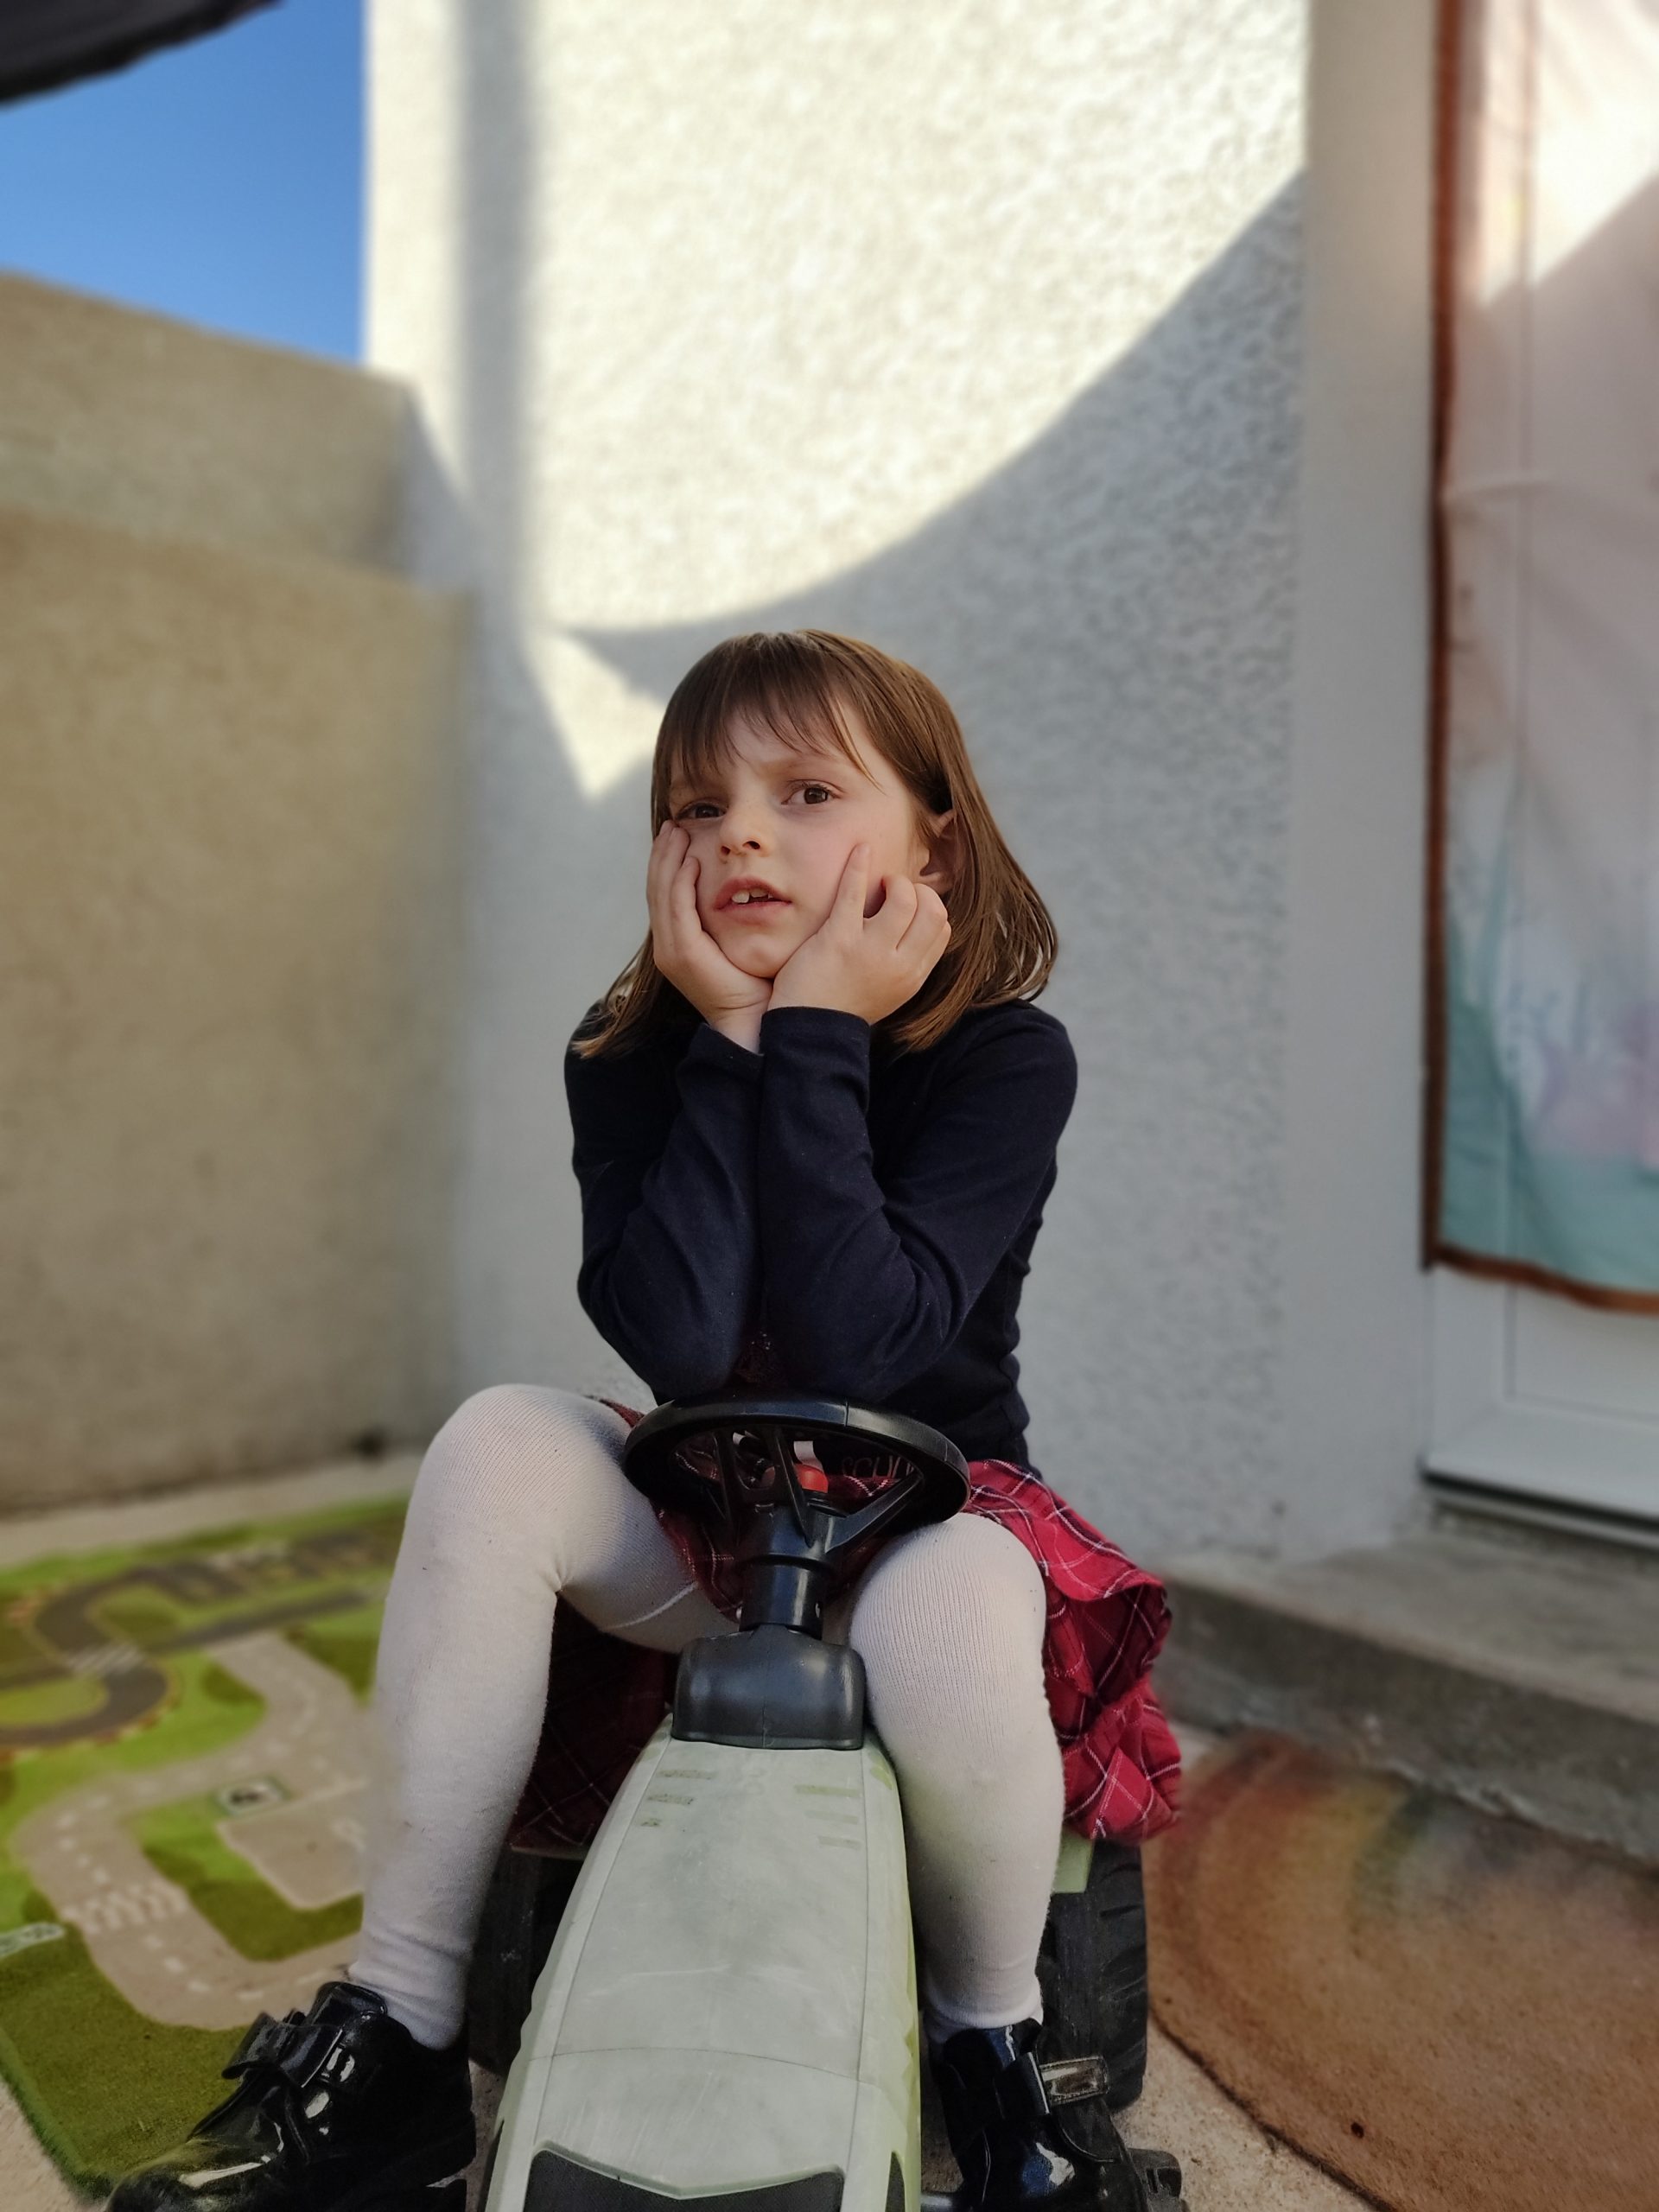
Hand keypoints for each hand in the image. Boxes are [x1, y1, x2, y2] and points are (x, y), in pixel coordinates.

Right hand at [647, 822, 770, 1045]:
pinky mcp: (682, 954)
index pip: (666, 893)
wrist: (755, 1020)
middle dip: (663, 853)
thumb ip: (732, 917)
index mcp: (679, 942)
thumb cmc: (756, 984)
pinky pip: (677, 909)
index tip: (679, 833)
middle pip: (657, 888)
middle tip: (673, 823)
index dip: (668, 862)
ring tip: (676, 831)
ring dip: (668, 859)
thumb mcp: (739, 943)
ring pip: (661, 893)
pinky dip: (680, 882)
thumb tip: (746, 888)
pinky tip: (690, 860)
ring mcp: (671, 950)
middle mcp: (668, 945)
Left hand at [767, 845, 950, 1024]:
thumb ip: (905, 963)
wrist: (808, 1033)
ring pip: (904, 898)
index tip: (908, 905)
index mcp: (913, 976)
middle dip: (917, 891)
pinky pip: (854, 892)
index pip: (943, 928)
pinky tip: (860, 850)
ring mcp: (870, 951)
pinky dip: (859, 865)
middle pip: (933, 910)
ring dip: (893, 881)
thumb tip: (914, 926)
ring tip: (878, 884)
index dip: (929, 907)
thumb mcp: (888, 991)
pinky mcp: (838, 939)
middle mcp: (899, 964)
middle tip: (894, 891)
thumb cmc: (843, 1007)